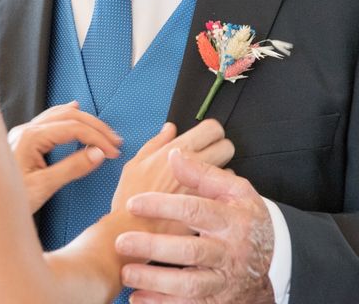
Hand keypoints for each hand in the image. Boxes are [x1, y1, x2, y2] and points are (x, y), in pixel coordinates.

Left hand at [9, 101, 122, 212]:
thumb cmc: (6, 199)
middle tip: (115, 142)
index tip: (113, 152)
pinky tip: (74, 110)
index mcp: (30, 137)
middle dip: (95, 128)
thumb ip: (72, 168)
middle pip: (69, 117)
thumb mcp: (43, 187)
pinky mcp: (22, 140)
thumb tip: (99, 154)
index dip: (97, 138)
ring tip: (103, 131)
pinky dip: (67, 116)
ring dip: (84, 121)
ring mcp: (22, 133)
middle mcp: (26, 130)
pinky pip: (49, 119)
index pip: (73, 129)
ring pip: (60, 115)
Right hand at [111, 119, 234, 235]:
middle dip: (220, 150)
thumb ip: (156, 143)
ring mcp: (205, 186)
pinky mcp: (207, 207)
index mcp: (179, 150)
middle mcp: (197, 165)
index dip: (210, 132)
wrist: (132, 230)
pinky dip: (216, 195)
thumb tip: (169, 129)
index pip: (212, 129)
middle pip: (227, 147)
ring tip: (200, 182)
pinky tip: (200, 200)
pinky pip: (223, 196)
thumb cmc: (130, 197)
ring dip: (219, 174)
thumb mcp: (136, 163)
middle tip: (205, 159)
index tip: (202, 139)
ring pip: (228, 172)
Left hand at [116, 150, 274, 303]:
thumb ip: (204, 174)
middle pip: (190, 250)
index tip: (134, 204)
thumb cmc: (246, 219)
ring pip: (189, 284)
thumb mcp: (235, 191)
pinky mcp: (216, 300)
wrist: (274, 259)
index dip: (163, 206)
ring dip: (155, 280)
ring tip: (126, 273)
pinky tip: (137, 298)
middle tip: (122, 241)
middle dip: (154, 247)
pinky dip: (161, 303)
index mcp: (232, 220)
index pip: (195, 210)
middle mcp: (228, 251)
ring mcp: (223, 279)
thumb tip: (174, 154)